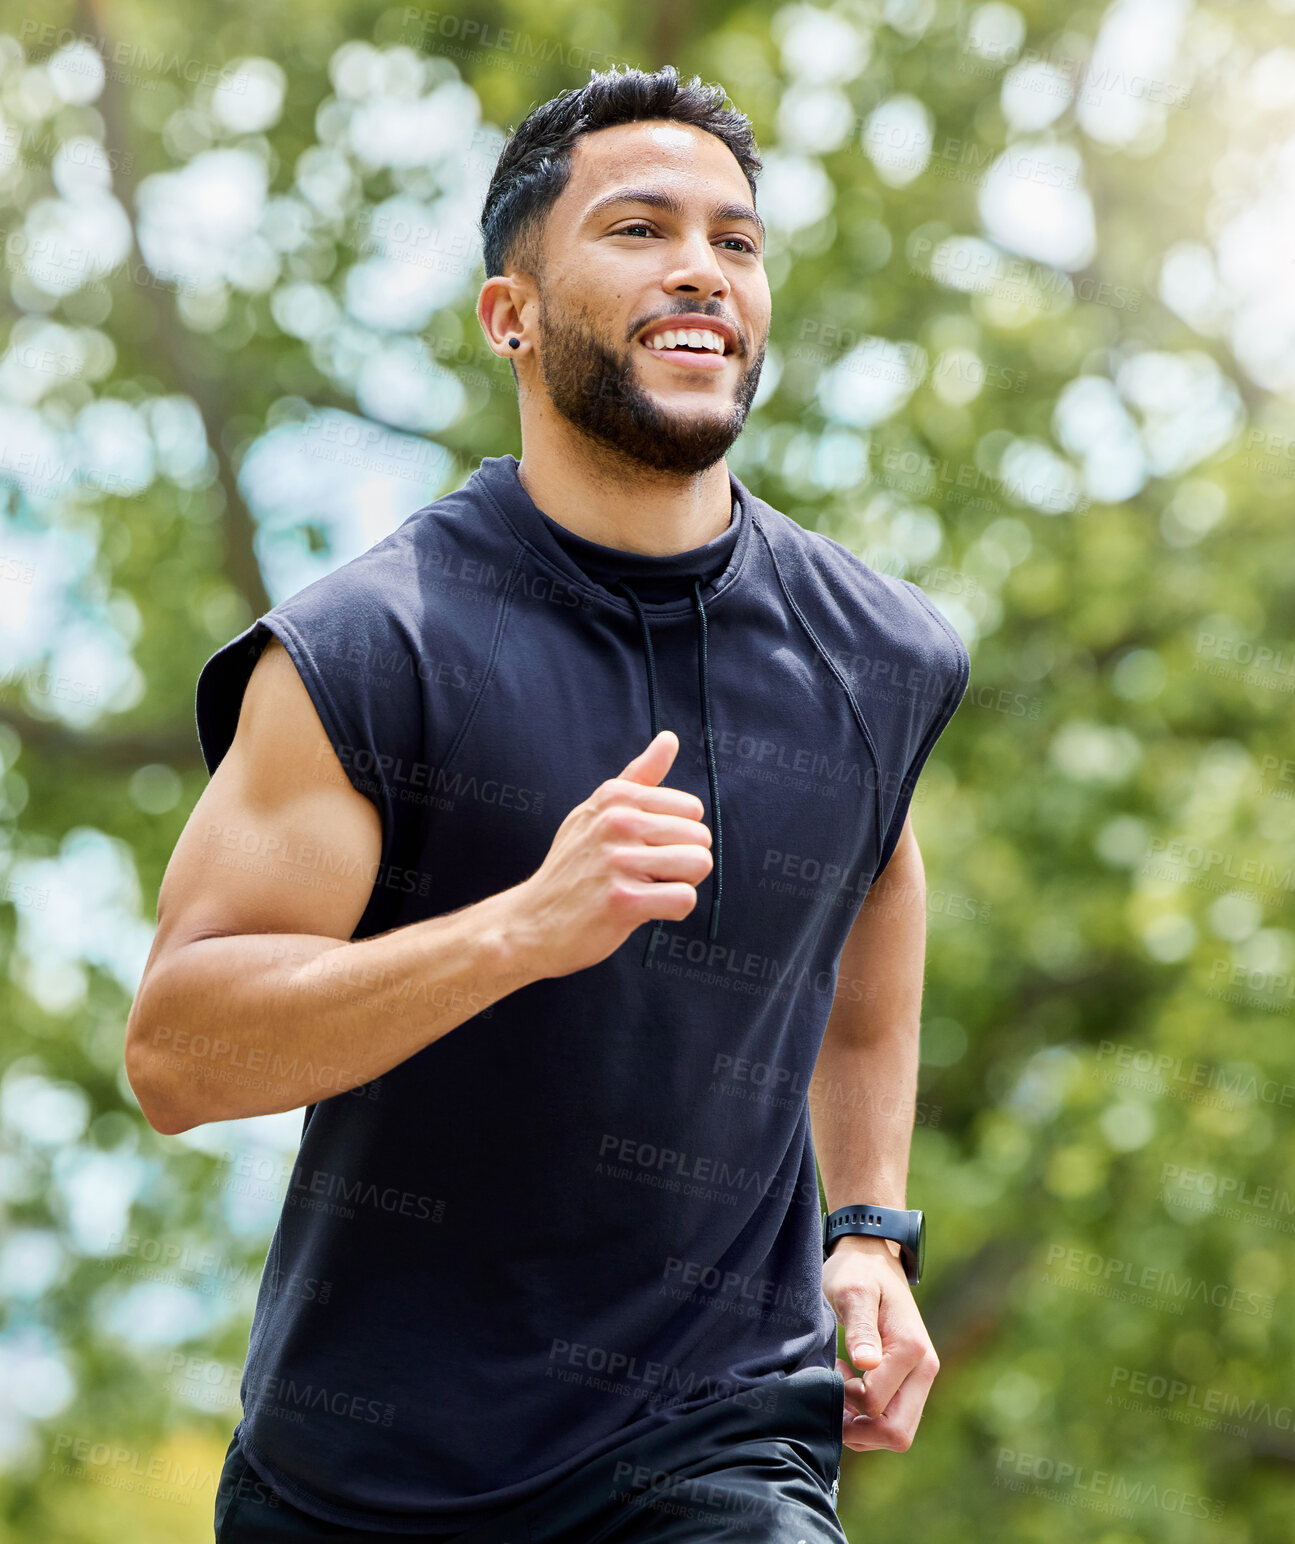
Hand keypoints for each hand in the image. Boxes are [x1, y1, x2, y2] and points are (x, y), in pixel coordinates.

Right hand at [507, 730, 712, 977]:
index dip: (676, 836)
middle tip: (643, 875)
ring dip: (678, 885)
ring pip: (698, 865)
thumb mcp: (597, 812)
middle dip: (682, 863)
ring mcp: (617, 860)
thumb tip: (670, 738)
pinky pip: (684, 899)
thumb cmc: (573, 867)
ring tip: (643, 890)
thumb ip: (639, 777)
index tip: (644, 849)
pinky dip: (671, 911)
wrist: (531, 922)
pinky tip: (641, 911)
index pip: (692, 809)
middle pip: (700, 838)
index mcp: (615, 796)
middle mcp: (616, 821)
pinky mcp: (622, 900)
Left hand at [822, 1234, 939, 1452]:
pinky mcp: (911, 1381)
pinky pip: (894, 1419)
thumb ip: (860, 1328)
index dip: (846, 1402)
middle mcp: (924, 1369)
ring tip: (838, 1389)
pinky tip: (848, 1387)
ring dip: (862, 1426)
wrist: (873, 1257)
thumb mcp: (853, 1292)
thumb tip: (865, 1366)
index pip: (877, 1405)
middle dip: (859, 1431)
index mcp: (911, 1350)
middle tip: (830, 1401)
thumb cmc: (857, 1272)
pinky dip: (868, 1418)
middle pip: (897, 1433)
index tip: (830, 1373)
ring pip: (897, 1432)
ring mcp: (920, 1377)